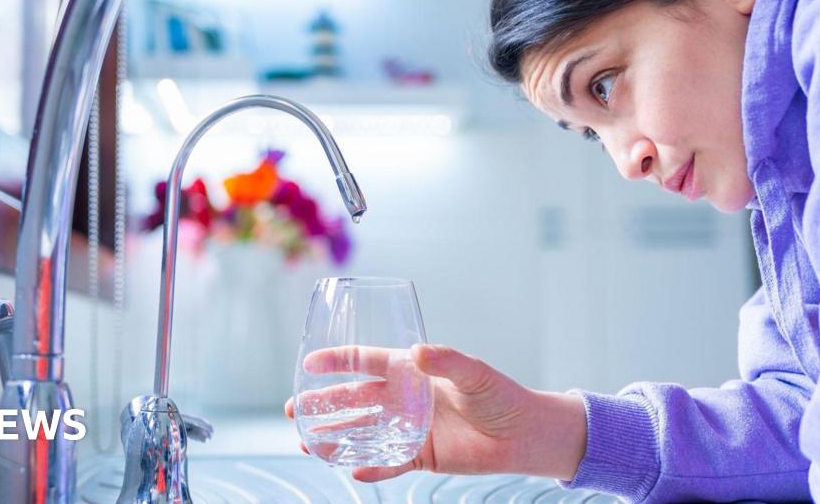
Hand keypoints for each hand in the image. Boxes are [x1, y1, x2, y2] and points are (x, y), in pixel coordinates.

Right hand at [284, 343, 586, 482]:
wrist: (525, 435)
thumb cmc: (501, 395)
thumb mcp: (475, 373)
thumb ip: (446, 362)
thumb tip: (418, 352)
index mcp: (414, 371)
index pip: (368, 362)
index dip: (338, 362)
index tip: (309, 363)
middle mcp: (406, 398)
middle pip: (355, 400)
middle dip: (324, 404)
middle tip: (294, 409)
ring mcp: (410, 427)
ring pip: (364, 433)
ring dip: (336, 437)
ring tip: (306, 442)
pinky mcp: (421, 455)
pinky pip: (389, 462)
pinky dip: (371, 467)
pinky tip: (349, 468)